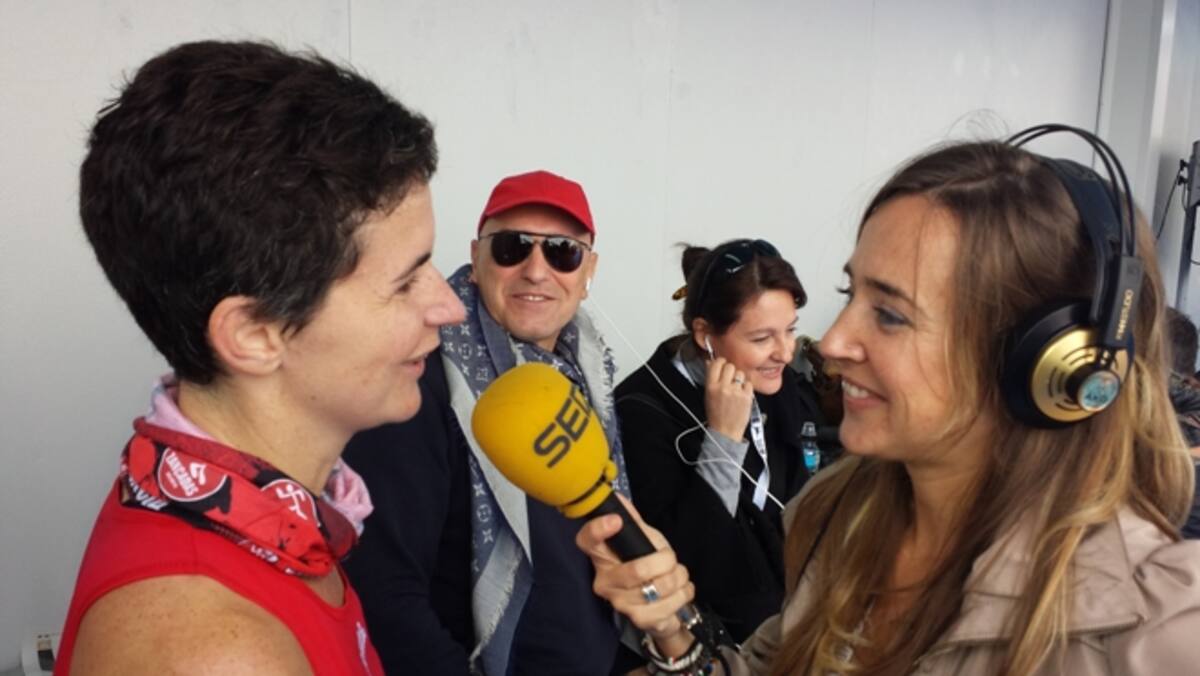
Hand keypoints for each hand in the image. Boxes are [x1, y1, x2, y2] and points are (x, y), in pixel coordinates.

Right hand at [575, 494, 695, 644]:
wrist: (657, 603)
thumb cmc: (645, 564)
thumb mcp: (641, 539)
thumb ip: (632, 521)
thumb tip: (618, 497)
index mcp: (601, 557)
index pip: (587, 541)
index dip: (598, 530)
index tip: (615, 520)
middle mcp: (605, 583)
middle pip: (637, 570)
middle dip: (666, 561)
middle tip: (671, 559)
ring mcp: (621, 604)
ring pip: (657, 589)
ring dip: (679, 578)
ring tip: (680, 575)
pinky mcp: (639, 620)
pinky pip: (669, 606)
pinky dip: (684, 594)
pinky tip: (682, 590)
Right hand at [704, 357, 753, 439]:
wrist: (725, 432)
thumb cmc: (716, 415)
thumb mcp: (708, 396)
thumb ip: (710, 378)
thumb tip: (710, 362)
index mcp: (711, 386)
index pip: (716, 364)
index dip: (720, 362)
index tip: (722, 365)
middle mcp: (723, 387)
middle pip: (730, 366)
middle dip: (730, 371)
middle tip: (730, 378)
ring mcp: (736, 392)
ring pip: (740, 373)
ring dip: (739, 379)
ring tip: (736, 389)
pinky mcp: (747, 397)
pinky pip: (748, 383)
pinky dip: (746, 388)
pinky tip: (742, 395)